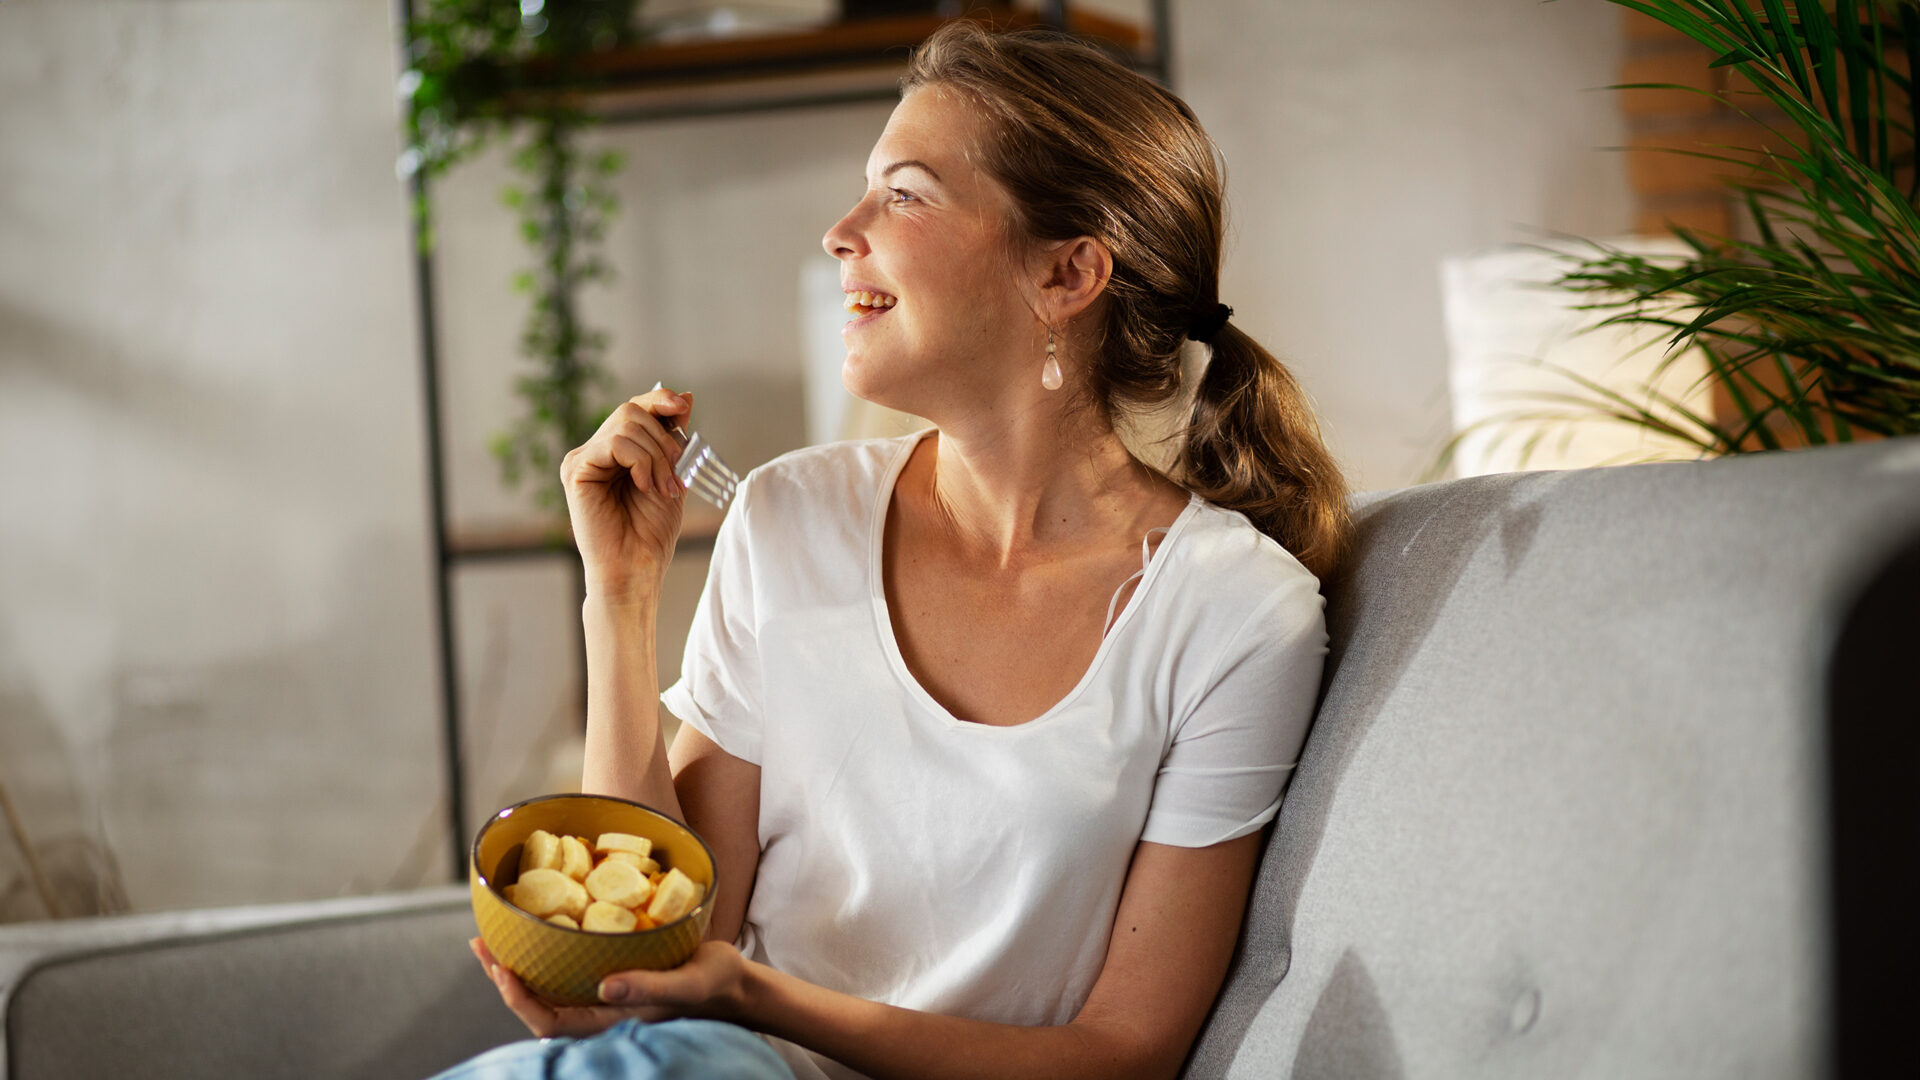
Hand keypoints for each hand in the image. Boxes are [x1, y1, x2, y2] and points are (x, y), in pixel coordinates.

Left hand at [470, 938, 752, 1038]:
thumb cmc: (712, 984)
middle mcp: (598, 1009)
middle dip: (505, 976)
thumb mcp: (686, 984)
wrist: (732, 981)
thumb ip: (648, 987)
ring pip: (548, 984)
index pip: (548, 1022)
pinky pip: (568, 965)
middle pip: (538, 1002)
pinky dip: (546, 948)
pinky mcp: (611, 971)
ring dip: (519, 962)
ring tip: (495, 935)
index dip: (518, 1000)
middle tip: (481, 943)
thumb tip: (603, 986)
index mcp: (609, 1021)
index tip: (501, 969)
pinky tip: (539, 925)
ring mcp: (603, 992)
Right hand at [559, 386, 691, 601]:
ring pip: (626, 424)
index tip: (682, 406)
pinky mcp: (576, 470)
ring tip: (663, 488)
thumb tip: (685, 396)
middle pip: (632, 411)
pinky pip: (615, 444)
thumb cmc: (651, 532)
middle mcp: (594, 451)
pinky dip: (639, 462)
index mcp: (615, 451)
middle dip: (665, 440)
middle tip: (677, 476)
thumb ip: (675, 439)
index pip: (635, 407)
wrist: (636, 568)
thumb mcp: (672, 475)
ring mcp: (582, 459)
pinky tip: (644, 487)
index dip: (659, 399)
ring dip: (656, 456)